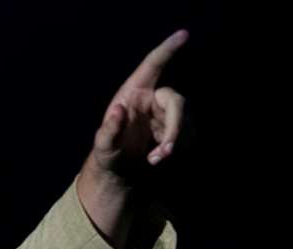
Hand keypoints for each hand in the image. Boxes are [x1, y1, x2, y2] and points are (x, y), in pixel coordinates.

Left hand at [86, 29, 189, 184]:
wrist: (117, 169)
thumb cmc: (106, 153)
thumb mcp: (103, 146)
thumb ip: (108, 130)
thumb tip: (118, 110)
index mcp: (134, 92)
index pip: (152, 65)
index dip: (167, 49)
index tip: (183, 34)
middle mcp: (152, 97)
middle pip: (177, 102)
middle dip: (175, 128)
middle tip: (165, 151)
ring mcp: (165, 112)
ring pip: (186, 120)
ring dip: (175, 142)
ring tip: (155, 159)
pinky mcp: (174, 126)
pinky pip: (189, 133)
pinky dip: (179, 146)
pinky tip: (161, 156)